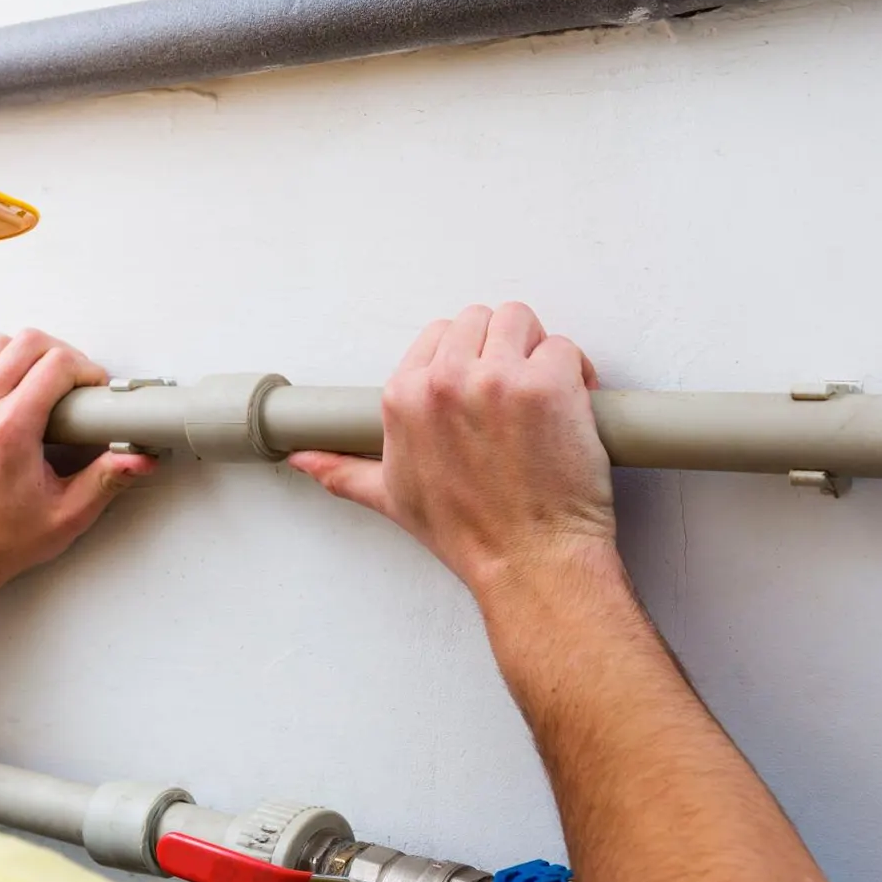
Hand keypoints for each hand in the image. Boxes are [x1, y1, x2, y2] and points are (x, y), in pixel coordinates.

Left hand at [0, 329, 155, 616]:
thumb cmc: (10, 534)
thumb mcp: (71, 513)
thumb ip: (107, 479)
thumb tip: (141, 457)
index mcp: (7, 434)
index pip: (55, 365)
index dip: (86, 370)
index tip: (93, 390)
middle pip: (25, 342)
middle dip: (61, 355)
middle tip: (74, 383)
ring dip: (25, 355)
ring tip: (42, 384)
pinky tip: (8, 385)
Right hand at [289, 303, 614, 591]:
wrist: (529, 562)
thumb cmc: (469, 534)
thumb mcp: (391, 498)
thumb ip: (343, 471)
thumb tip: (306, 461)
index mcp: (404, 398)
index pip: (440, 334)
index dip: (470, 360)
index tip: (485, 392)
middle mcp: (444, 381)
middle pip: (481, 318)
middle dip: (504, 348)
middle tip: (519, 395)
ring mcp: (496, 379)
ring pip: (520, 320)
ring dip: (538, 351)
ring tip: (546, 394)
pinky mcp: (547, 384)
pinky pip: (563, 347)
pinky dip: (576, 373)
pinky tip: (571, 407)